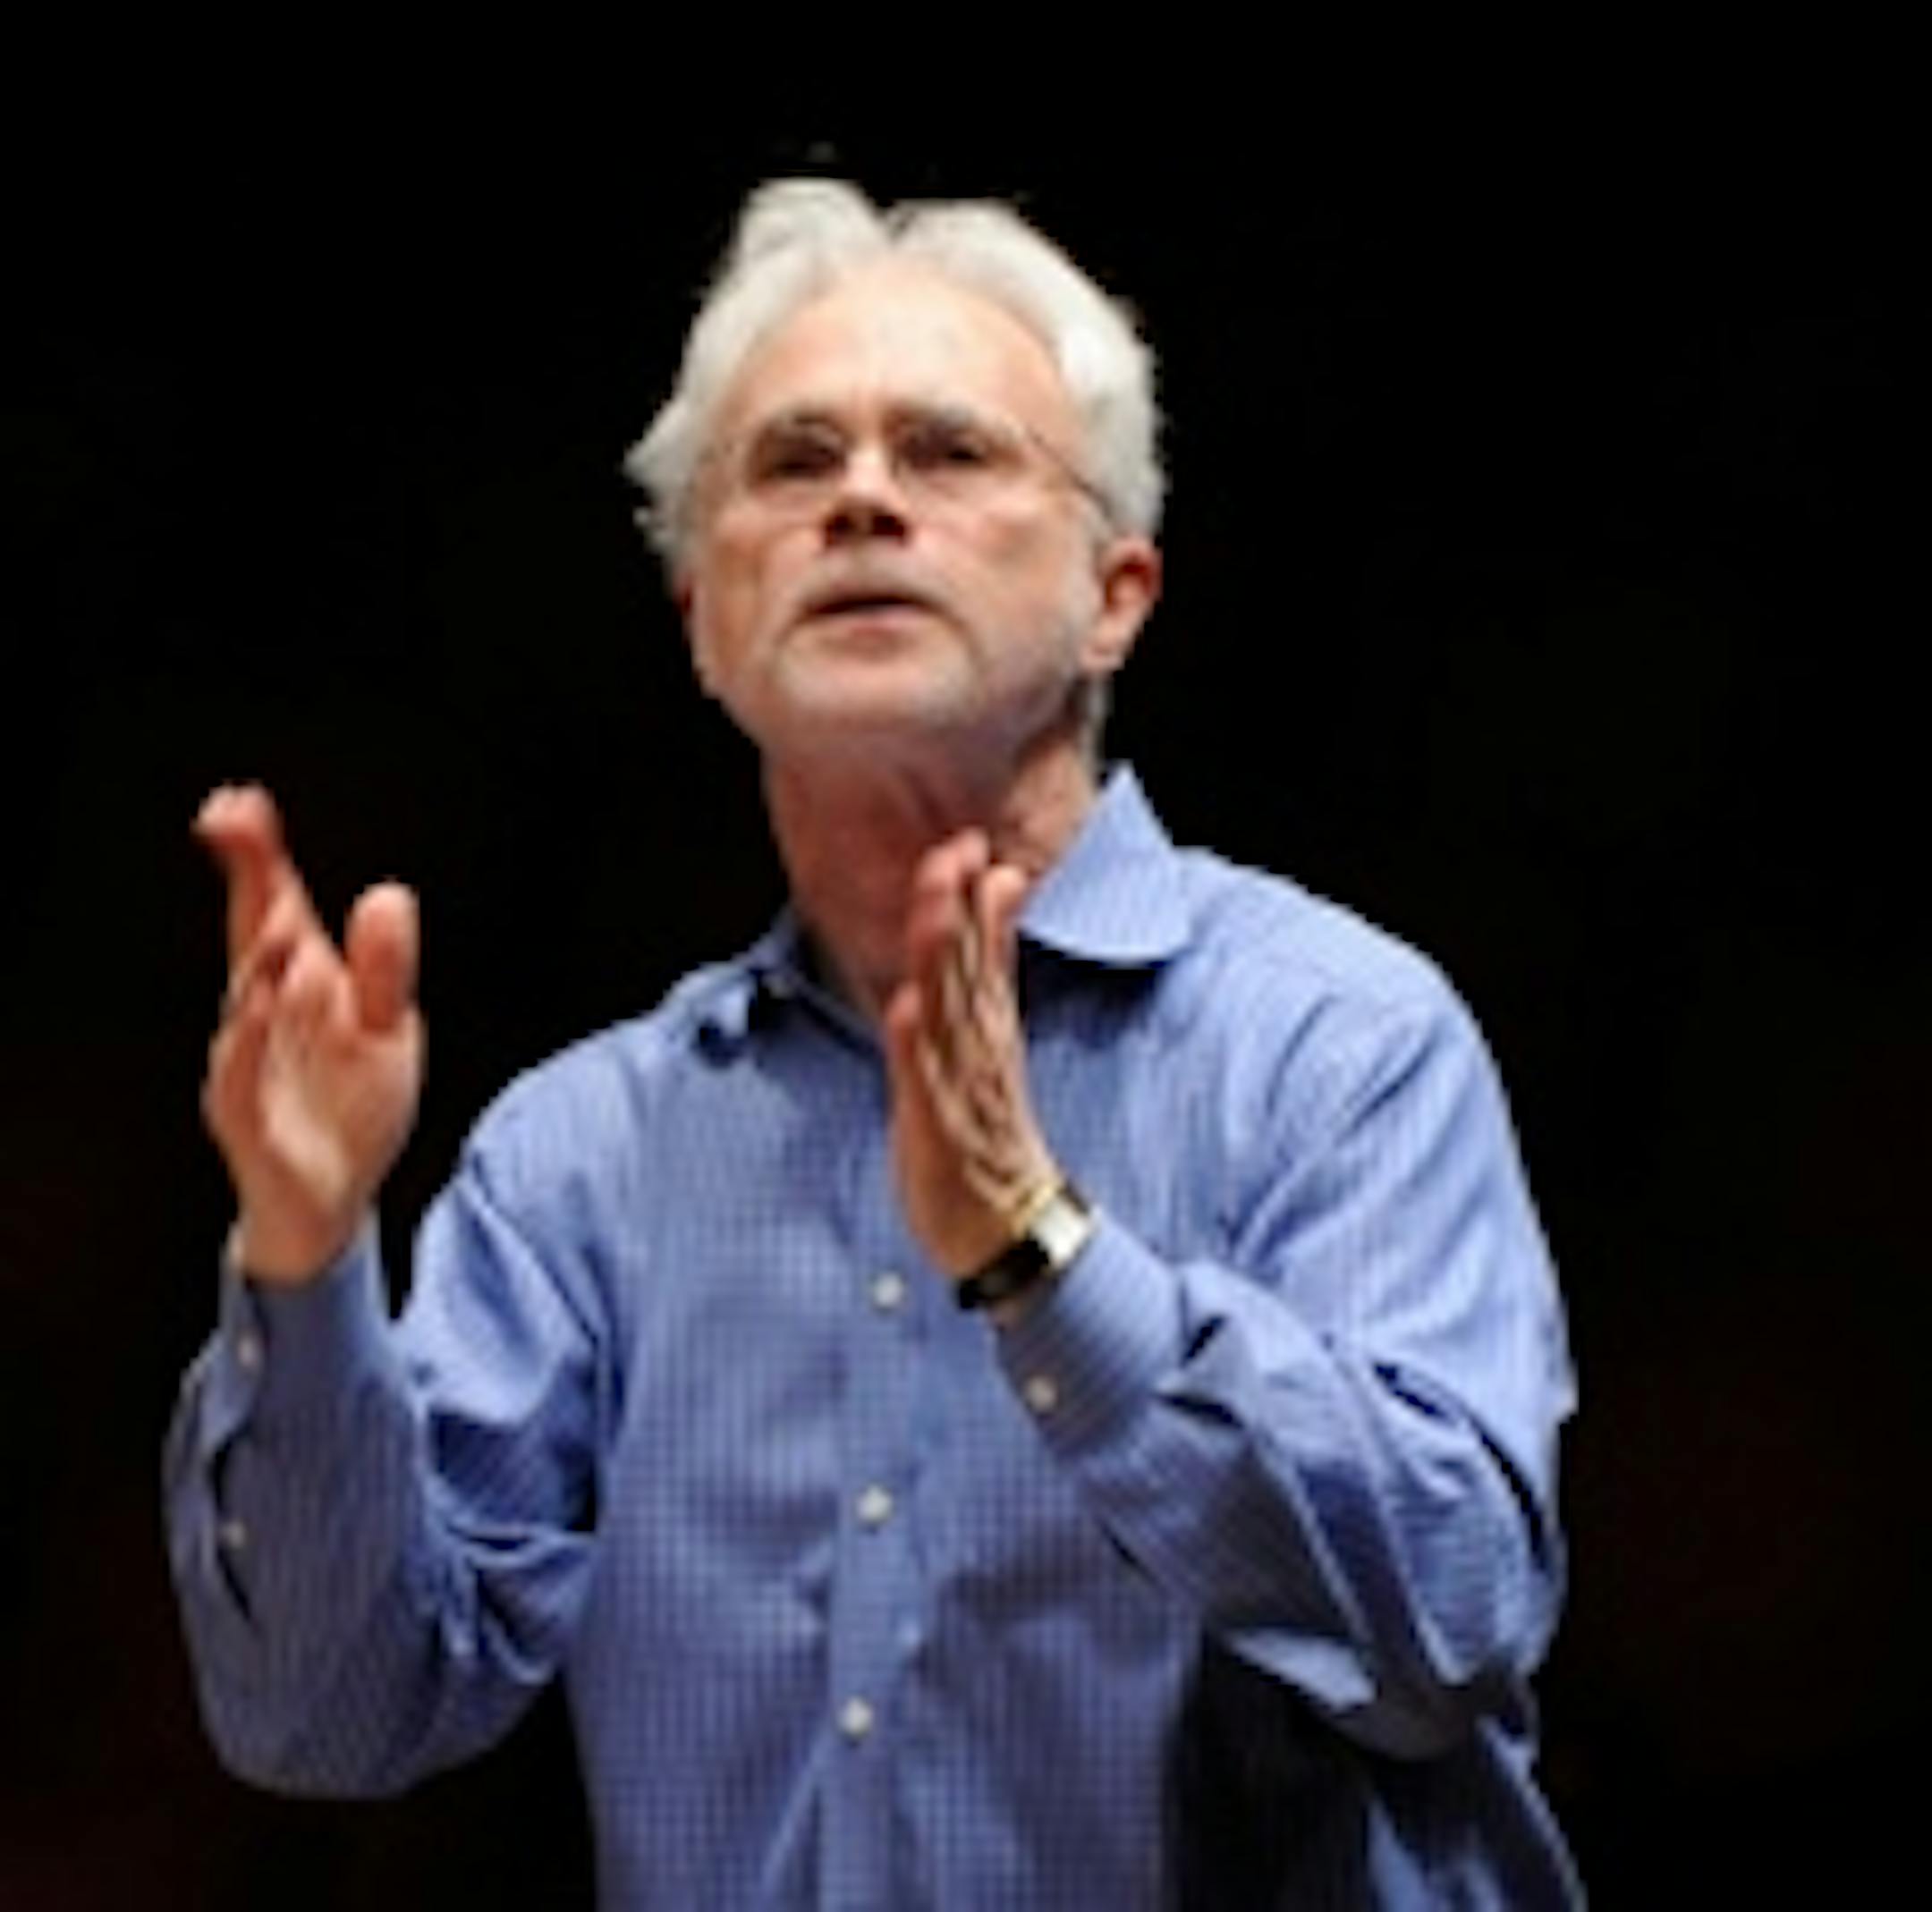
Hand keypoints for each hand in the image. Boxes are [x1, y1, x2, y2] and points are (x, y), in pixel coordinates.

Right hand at [195, 785, 424, 1283]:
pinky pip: (239, 1078)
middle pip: (251, 939)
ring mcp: (248, 1067)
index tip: (241, 801)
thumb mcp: (387, 1029)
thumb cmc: (352, 1106)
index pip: (274, 909)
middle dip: (247, 883)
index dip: (258, 857)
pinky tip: (257, 1005)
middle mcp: (262, 1017)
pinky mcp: (248, 1122)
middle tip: (237, 822)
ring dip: (258, 961)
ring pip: (244, 1007)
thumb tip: (387, 894)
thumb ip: (385, 967)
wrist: (329, 1202)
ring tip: (279, 918)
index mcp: (298, 986)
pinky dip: (246, 1042)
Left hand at [882, 830, 1057, 1278]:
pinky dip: (914, 1046)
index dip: (974, 897)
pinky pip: (923, 1082)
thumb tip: (997, 894)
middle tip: (955, 851)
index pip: (986, 950)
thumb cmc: (986, 1129)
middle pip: (966, 968)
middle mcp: (978, 1046)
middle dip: (957, 909)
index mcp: (989, 1026)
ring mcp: (958, 1083)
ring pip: (948, 1012)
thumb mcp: (992, 1036)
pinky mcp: (935, 1124)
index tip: (972, 844)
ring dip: (940, 962)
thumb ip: (992, 966)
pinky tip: (904, 1009)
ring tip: (933, 911)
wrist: (1006, 1225)